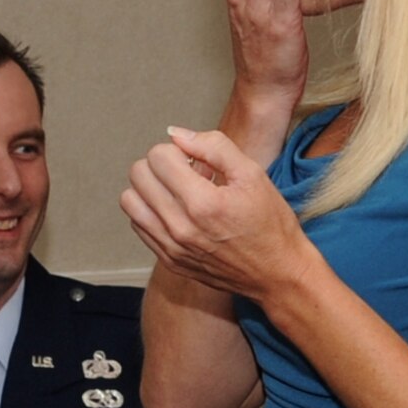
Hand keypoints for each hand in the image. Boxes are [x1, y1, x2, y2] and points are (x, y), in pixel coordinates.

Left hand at [121, 127, 313, 304]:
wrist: (278, 273)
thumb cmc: (270, 223)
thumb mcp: (252, 174)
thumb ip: (214, 146)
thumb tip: (176, 134)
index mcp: (202, 203)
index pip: (158, 157)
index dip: (176, 150)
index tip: (195, 161)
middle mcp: (180, 228)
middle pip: (139, 175)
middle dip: (160, 165)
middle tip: (185, 172)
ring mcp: (171, 247)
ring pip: (130, 201)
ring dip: (149, 187)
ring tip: (177, 191)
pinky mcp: (169, 260)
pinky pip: (138, 225)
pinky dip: (150, 211)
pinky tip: (176, 211)